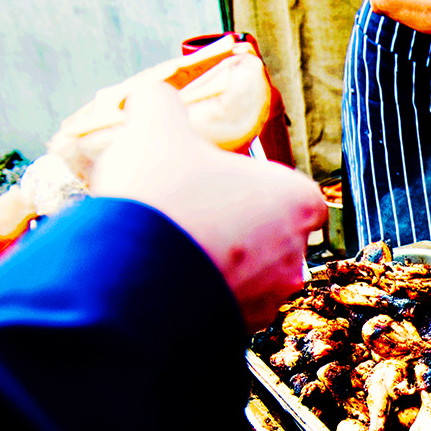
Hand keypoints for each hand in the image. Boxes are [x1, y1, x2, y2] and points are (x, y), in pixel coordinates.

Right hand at [89, 82, 327, 331]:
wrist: (130, 284)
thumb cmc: (162, 197)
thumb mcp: (155, 129)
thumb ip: (161, 104)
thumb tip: (153, 97)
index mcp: (299, 202)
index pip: (289, 190)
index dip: (250, 183)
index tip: (214, 181)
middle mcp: (296, 257)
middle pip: (266, 233)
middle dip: (229, 224)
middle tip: (184, 212)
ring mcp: (268, 302)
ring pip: (243, 273)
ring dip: (211, 260)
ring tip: (164, 246)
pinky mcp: (235, 333)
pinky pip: (218, 306)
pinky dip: (195, 293)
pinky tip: (158, 277)